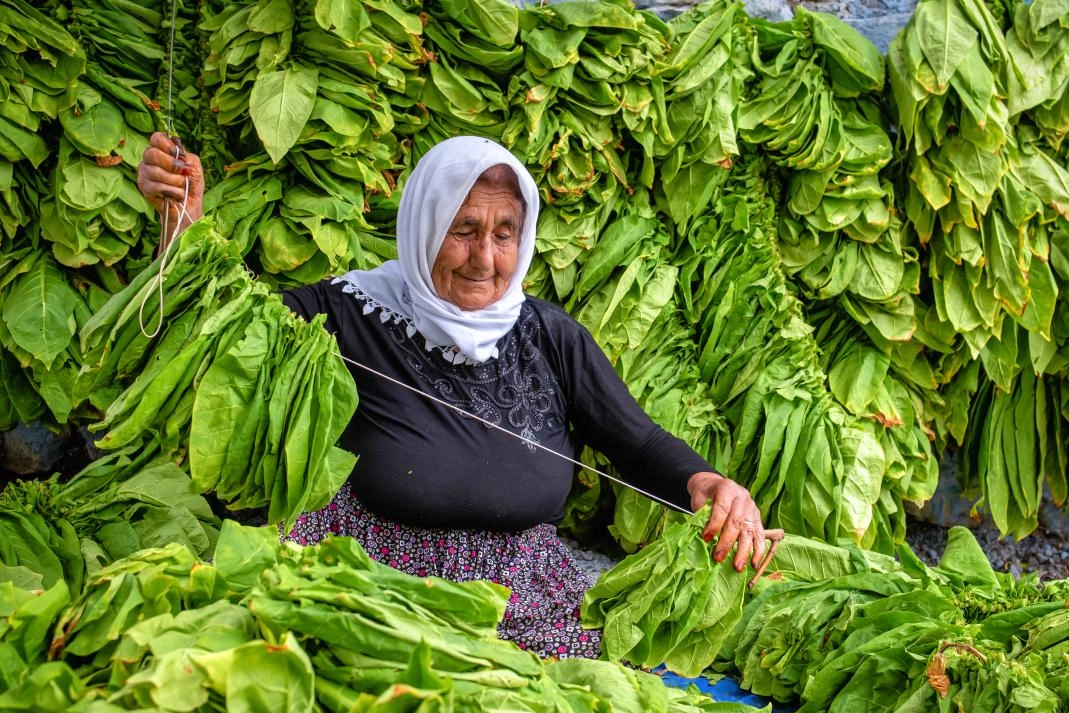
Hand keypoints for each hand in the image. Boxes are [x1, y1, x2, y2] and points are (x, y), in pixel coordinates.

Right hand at [136, 132, 204, 249]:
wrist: (189, 206)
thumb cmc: (191, 184)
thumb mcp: (194, 167)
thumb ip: (187, 156)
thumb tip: (178, 154)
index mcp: (162, 151)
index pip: (156, 138)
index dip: (167, 145)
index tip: (178, 155)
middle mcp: (150, 160)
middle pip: (151, 153)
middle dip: (171, 164)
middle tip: (183, 172)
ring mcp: (144, 173)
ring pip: (154, 171)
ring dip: (174, 181)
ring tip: (182, 186)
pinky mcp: (143, 188)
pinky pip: (154, 186)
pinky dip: (171, 191)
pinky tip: (176, 195)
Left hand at [686, 471, 765, 572]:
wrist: (716, 485)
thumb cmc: (706, 494)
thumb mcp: (699, 498)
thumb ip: (702, 514)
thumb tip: (705, 538)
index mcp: (727, 488)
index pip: (722, 509)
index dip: (715, 525)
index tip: (706, 539)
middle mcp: (742, 497)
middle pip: (737, 522)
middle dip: (727, 542)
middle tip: (719, 558)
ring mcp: (752, 508)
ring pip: (749, 531)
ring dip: (744, 551)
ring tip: (737, 567)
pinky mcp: (757, 518)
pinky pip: (760, 535)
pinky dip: (758, 550)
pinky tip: (754, 563)